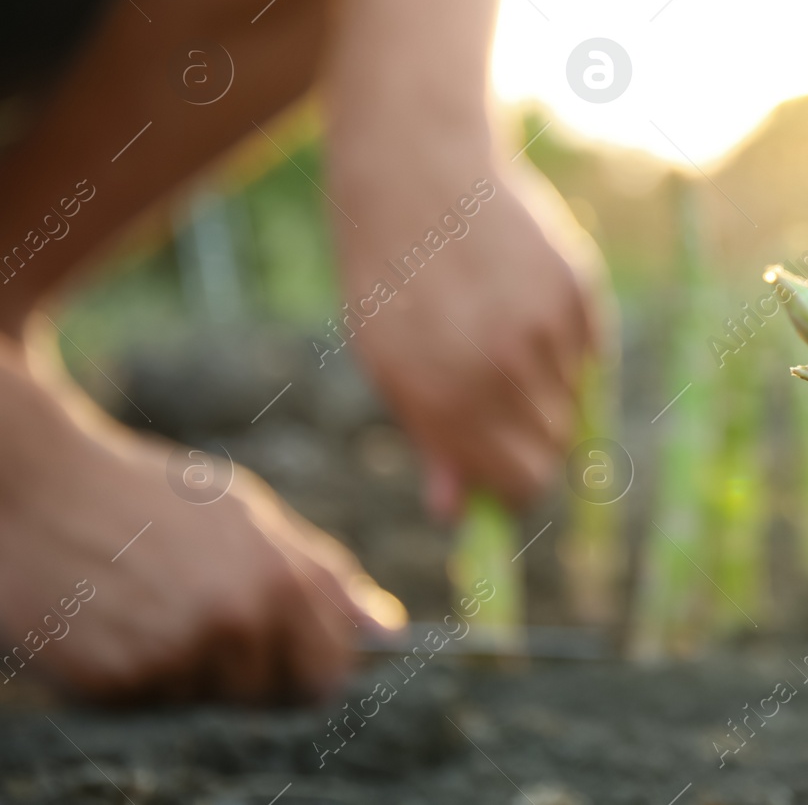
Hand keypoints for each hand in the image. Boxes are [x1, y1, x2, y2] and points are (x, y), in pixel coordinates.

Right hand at [0, 342, 404, 702]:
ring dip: (193, 672)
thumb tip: (386, 628)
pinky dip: (140, 675)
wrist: (40, 487)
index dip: (314, 666)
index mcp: (280, 581)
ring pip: (212, 700)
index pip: (331, 672)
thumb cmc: (152, 498)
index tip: (291, 652)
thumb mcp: (248, 517)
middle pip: (274, 696)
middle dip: (253, 670)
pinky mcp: (119, 681)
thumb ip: (320, 575)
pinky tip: (118, 621)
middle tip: (202, 613)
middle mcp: (237, 624)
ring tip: (155, 608)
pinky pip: (154, 702)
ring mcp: (178, 657)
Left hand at [333, 161, 602, 513]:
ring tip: (500, 336)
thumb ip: (431, 438)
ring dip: (545, 387)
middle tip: (499, 403)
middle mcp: (501, 371)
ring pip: (573, 400)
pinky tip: (522, 305)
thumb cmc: (392, 277)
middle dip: (530, 439)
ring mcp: (546, 329)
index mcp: (444, 400)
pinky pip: (590, 353)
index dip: (515, 485)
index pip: (520, 483)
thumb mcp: (388, 364)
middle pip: (555, 448)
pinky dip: (565, 346)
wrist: (421, 174)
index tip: (504, 473)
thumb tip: (456, 509)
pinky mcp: (579, 291)